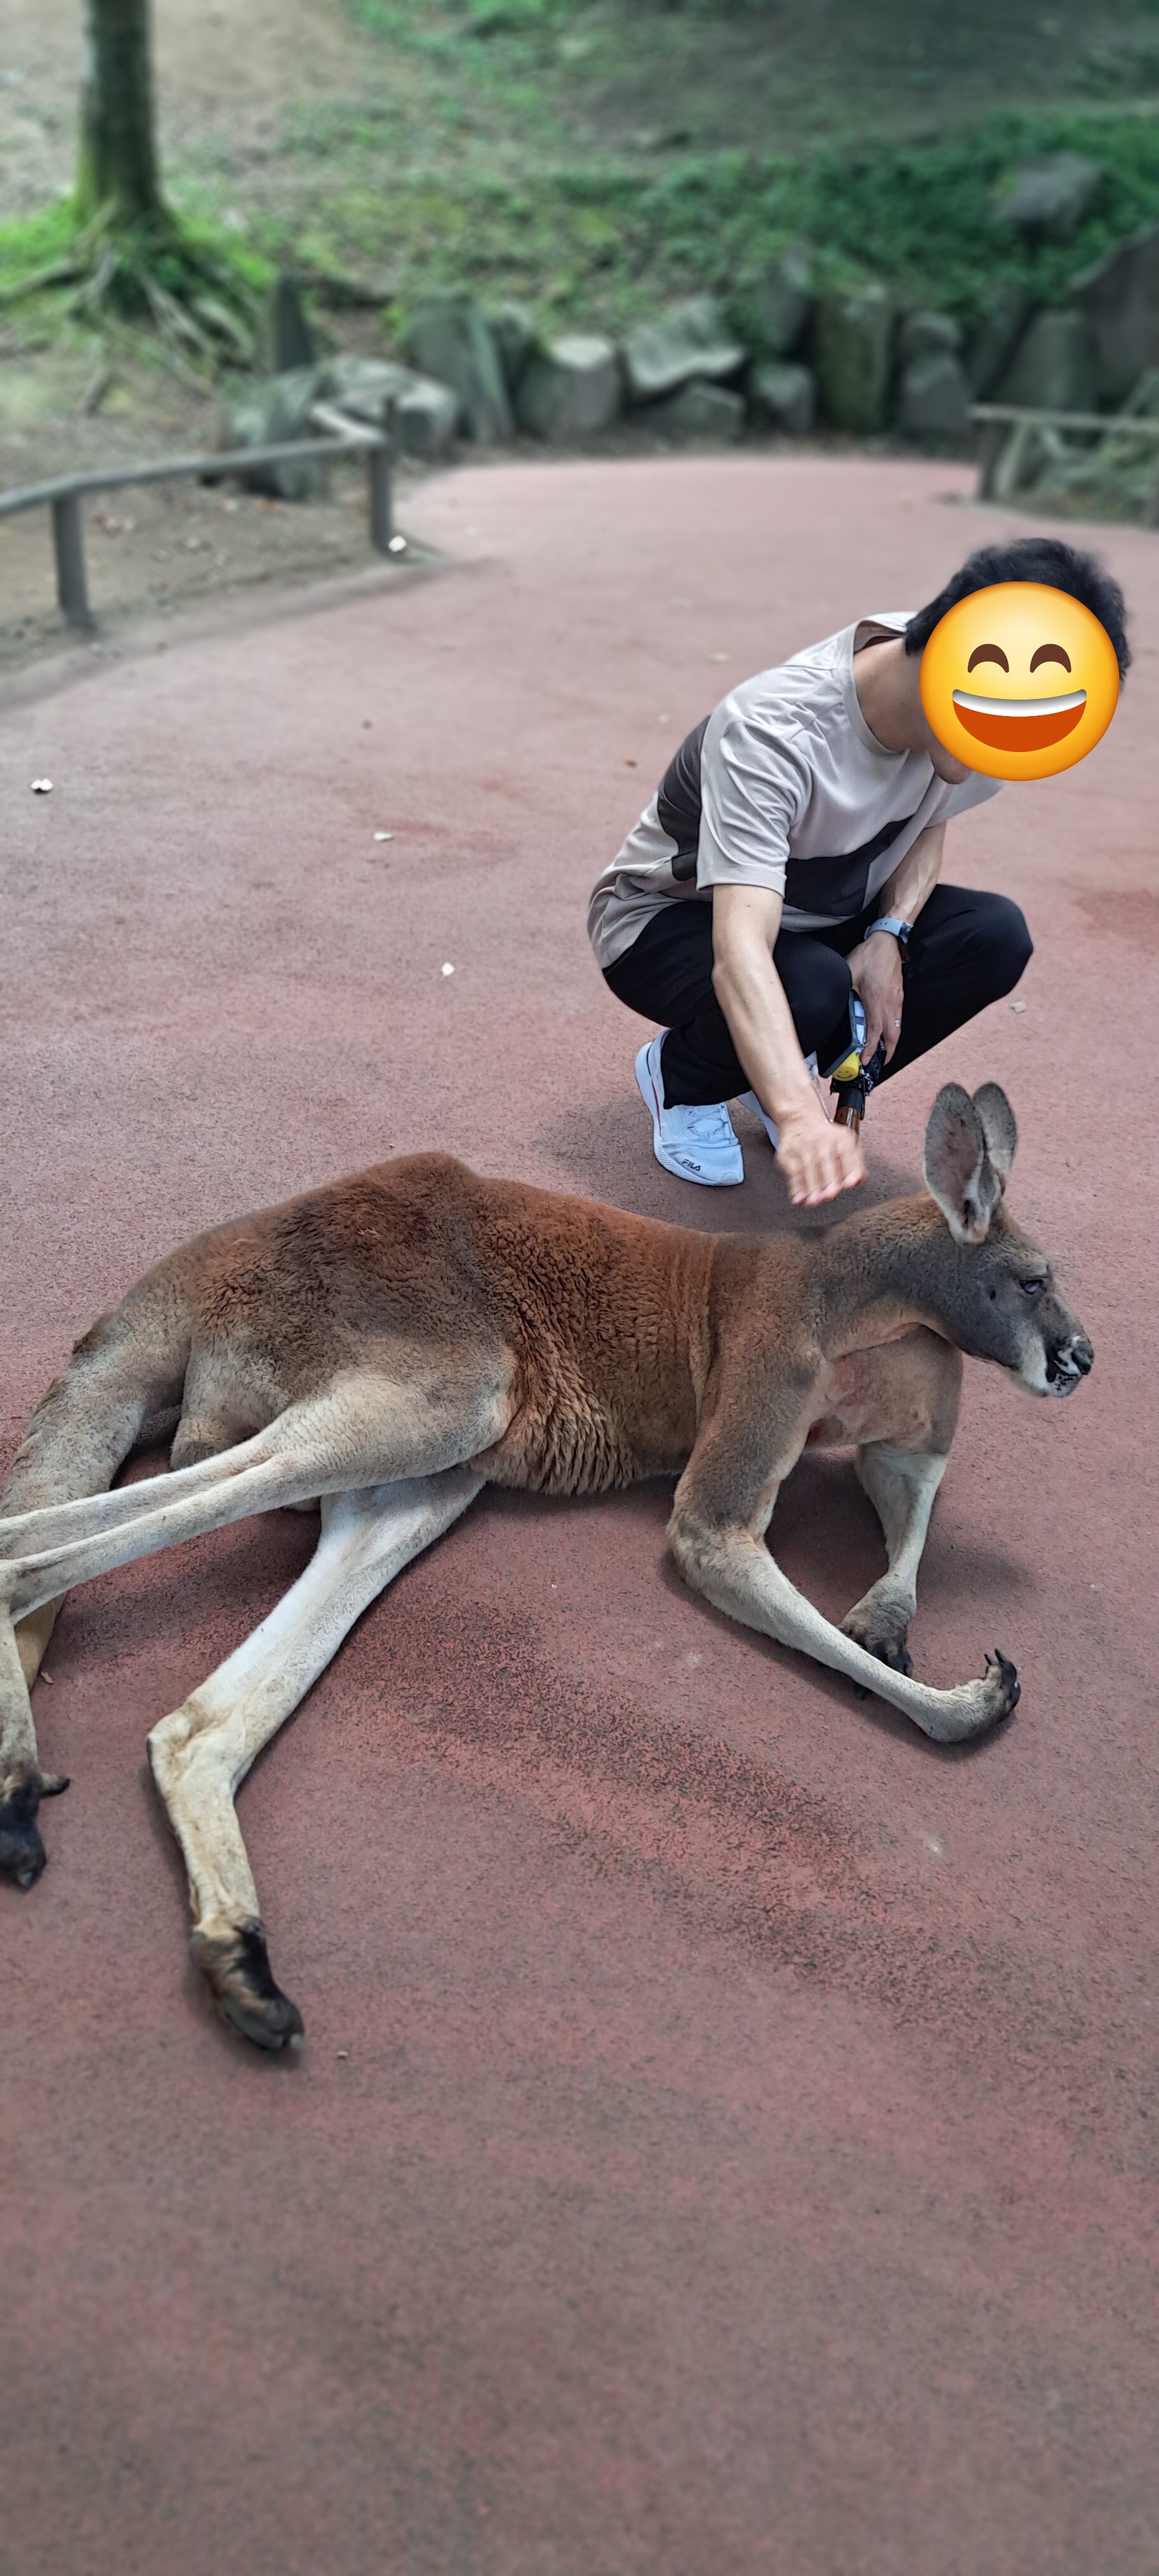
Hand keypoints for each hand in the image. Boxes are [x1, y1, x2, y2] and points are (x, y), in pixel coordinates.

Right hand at [776, 1096, 864, 1206]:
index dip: (850, 1168)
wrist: (799, 1121)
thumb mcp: (846, 1143)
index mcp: (840, 1138)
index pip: (847, 1152)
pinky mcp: (787, 1154)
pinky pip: (791, 1172)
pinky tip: (799, 1198)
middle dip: (827, 1179)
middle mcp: (821, 1140)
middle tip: (830, 1194)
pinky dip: (795, 1187)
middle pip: (824, 1160)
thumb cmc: (827, 1138)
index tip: (850, 1182)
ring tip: (814, 1201)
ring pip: (807, 1167)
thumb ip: (855, 1163)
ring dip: (810, 1186)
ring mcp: (802, 1146)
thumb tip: (859, 1179)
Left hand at [847, 933, 904, 1064]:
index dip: (871, 1049)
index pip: (875, 1032)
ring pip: (898, 1027)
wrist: (888, 941)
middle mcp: (889, 1003)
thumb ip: (843, 990)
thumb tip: (835, 1002)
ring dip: (892, 1041)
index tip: (866, 1060)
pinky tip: (887, 1030)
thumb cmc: (870, 955)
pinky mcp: (900, 995)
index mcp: (875, 1000)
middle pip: (894, 1036)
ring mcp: (897, 999)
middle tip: (880, 1062)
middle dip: (889, 1052)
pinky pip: (898, 1017)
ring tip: (883, 1050)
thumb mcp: (849, 973)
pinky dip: (894, 1028)